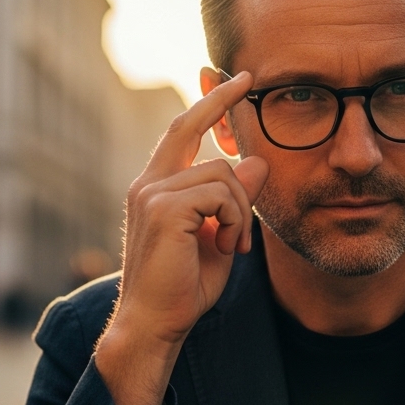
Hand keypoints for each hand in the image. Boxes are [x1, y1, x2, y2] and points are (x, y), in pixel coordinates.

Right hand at [95, 72, 268, 404]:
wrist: (154, 326)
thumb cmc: (182, 290)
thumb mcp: (219, 237)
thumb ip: (235, 201)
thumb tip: (257, 162)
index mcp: (156, 189)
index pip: (180, 133)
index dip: (207, 106)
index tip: (233, 81)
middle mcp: (148, 184)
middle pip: (188, 126)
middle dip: (221, 100)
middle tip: (252, 79)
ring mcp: (152, 193)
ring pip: (221, 173)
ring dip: (241, 210)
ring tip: (236, 245)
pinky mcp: (164, 208)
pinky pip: (221, 194)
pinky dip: (235, 221)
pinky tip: (228, 247)